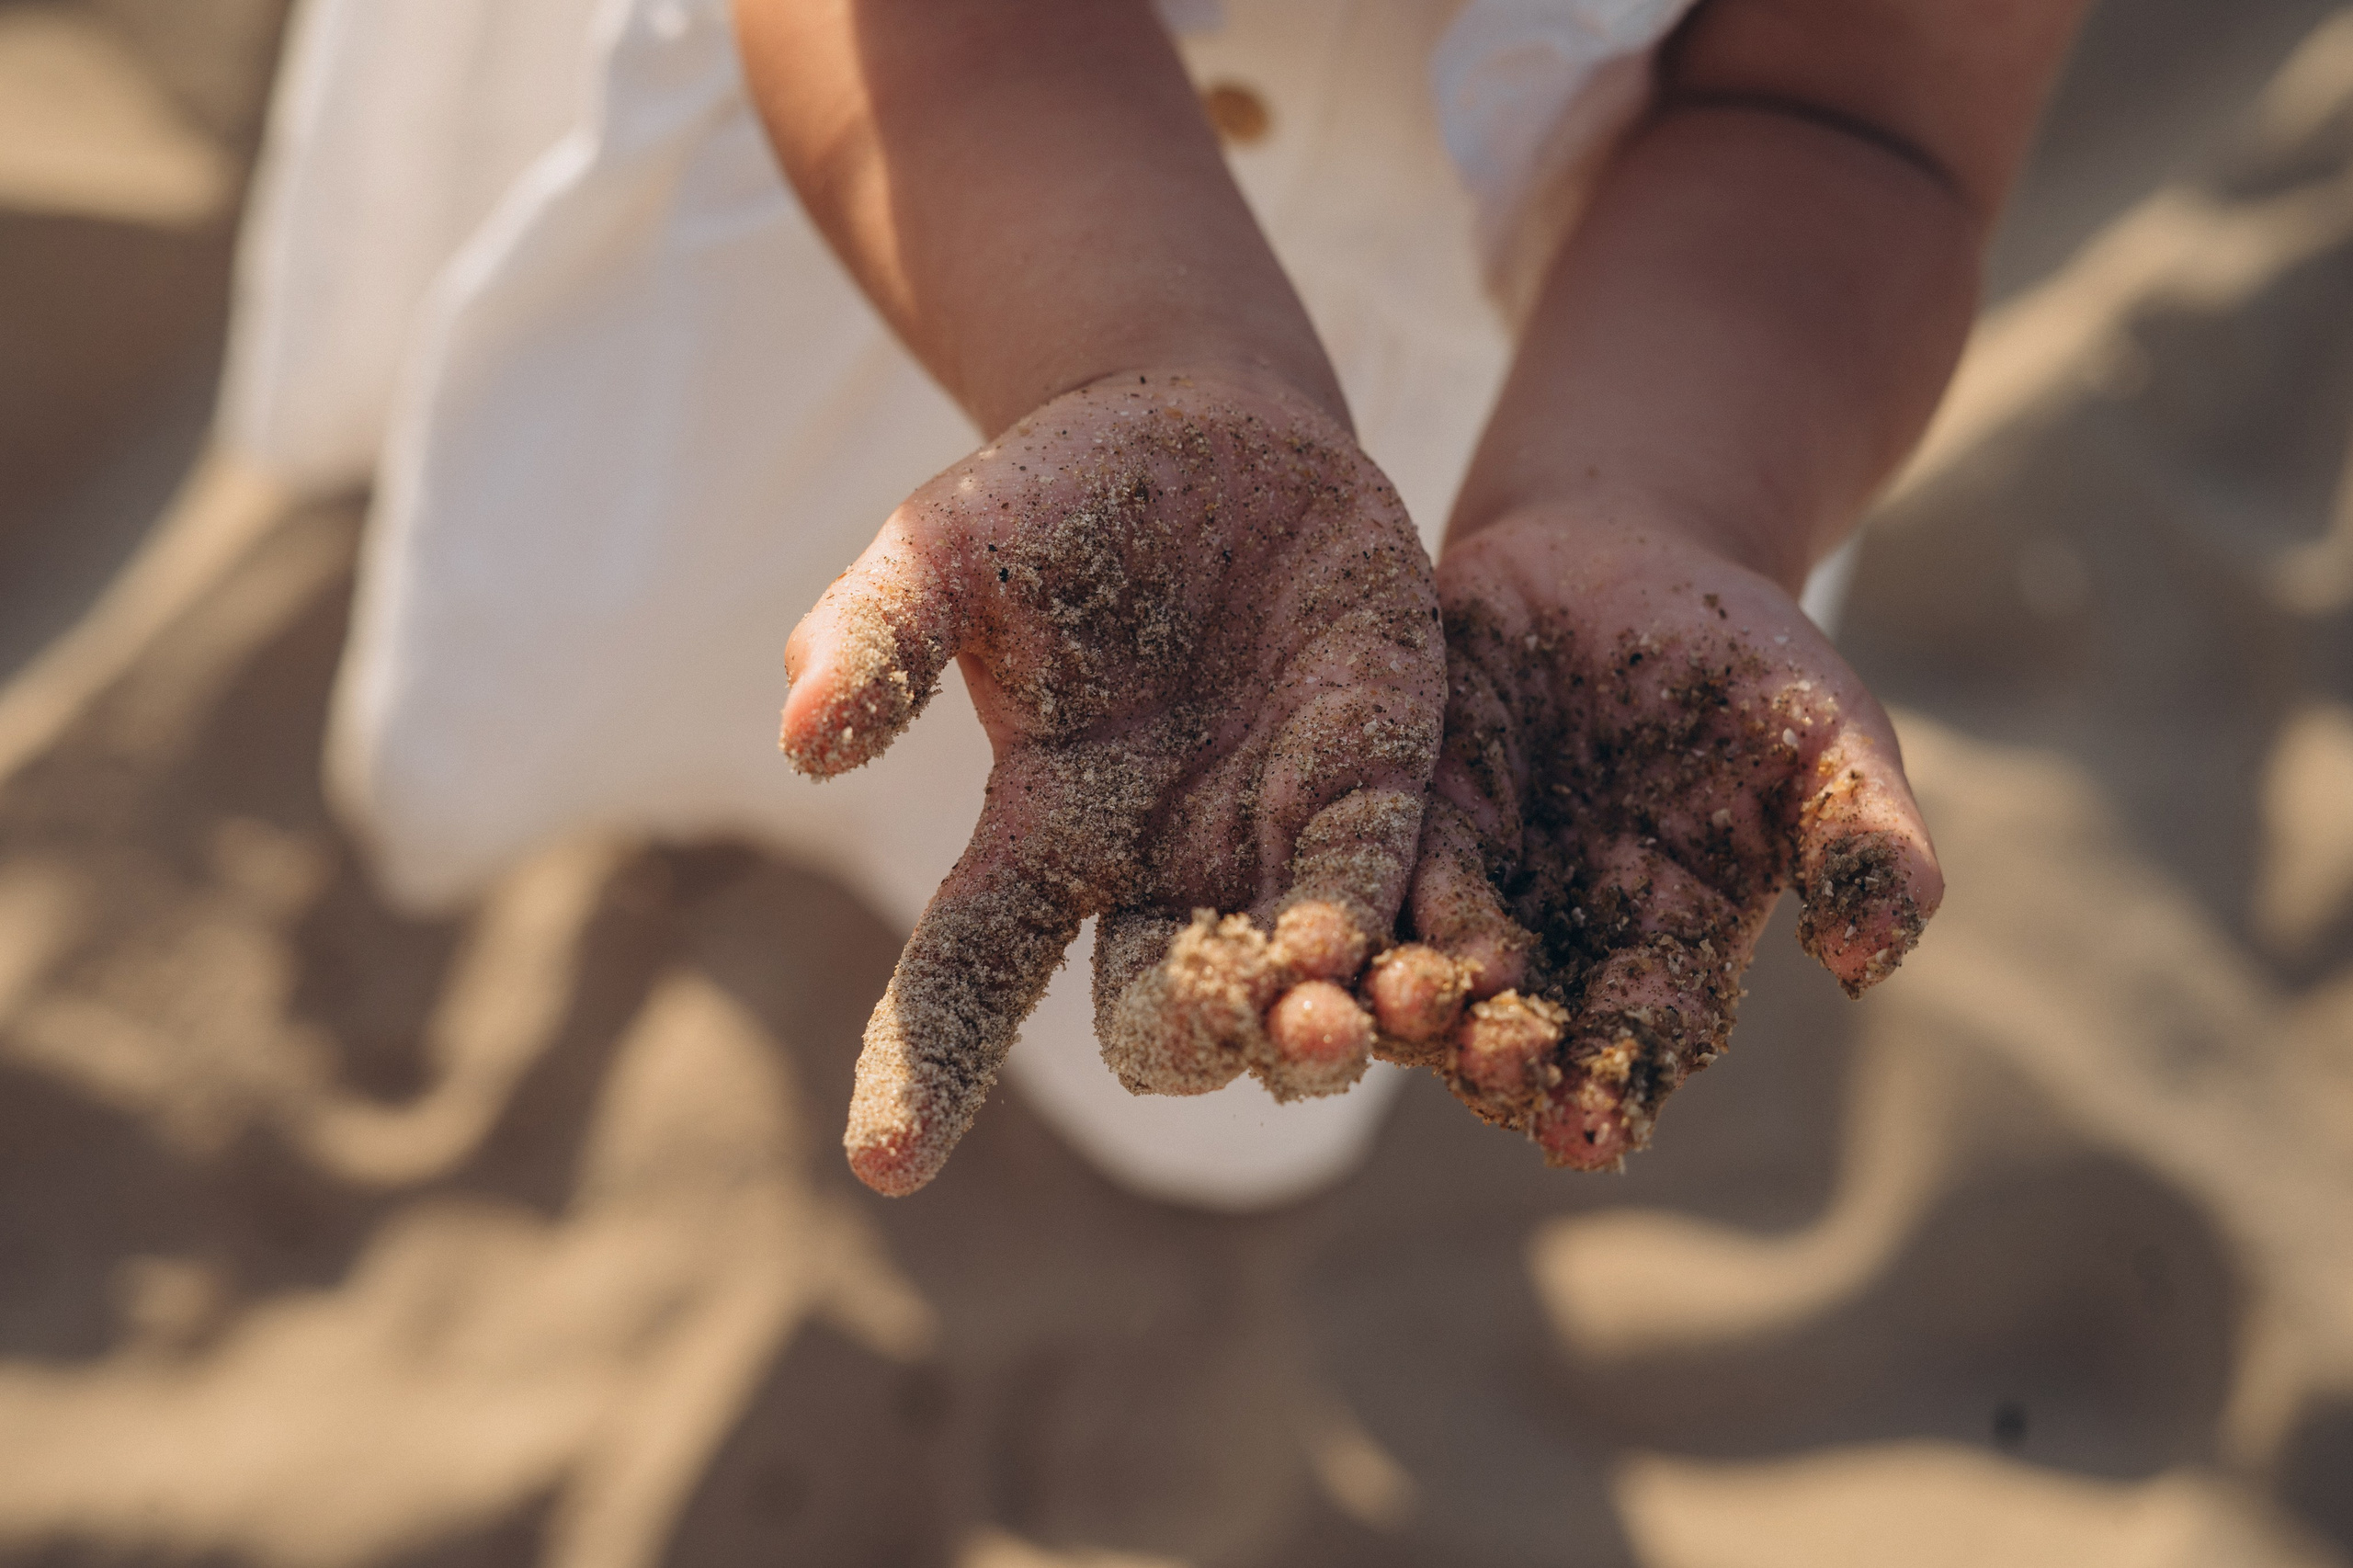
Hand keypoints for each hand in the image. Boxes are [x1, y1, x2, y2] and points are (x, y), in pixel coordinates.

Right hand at [781, 368, 1444, 1194]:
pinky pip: (1404, 884)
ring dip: (1319, 1020)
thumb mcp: (948, 544)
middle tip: (1221, 1022)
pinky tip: (1451, 967)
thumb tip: (803, 740)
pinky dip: (1420, 934)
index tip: (886, 1162)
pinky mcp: (1382, 781)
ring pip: (1303, 985)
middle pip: (1162, 1014)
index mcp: (1037, 837)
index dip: (925, 1067)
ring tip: (1331, 1020)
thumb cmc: (1054, 497)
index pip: (964, 976)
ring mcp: (1276, 838)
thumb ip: (881, 636)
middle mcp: (1158, 871)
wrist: (1211, 429)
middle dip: (1189, 1037)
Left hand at [1366, 511, 1941, 1168]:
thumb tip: (1869, 960)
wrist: (1631, 548)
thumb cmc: (1752, 661)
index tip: (1593, 1131)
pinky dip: (1343, 901)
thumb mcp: (1830, 739)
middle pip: (1518, 1030)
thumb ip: (1865, 844)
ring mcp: (1467, 879)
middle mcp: (1555, 940)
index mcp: (1662, 950)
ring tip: (1397, 1004)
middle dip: (1497, 1058)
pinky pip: (1367, 868)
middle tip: (1484, 1074)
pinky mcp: (1399, 810)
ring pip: (1425, 963)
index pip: (1637, 1047)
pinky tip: (1321, 923)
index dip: (1614, 1092)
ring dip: (1405, 995)